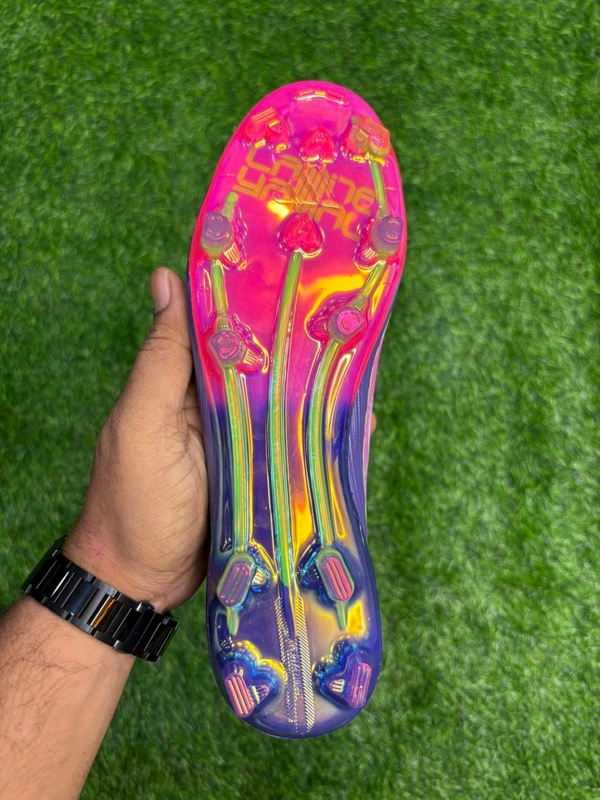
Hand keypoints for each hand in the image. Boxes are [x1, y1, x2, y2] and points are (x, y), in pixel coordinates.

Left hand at [62, 267, 377, 613]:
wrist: (142, 582)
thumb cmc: (132, 500)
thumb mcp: (142, 423)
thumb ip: (162, 358)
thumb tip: (167, 277)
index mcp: (184, 381)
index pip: (223, 324)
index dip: (255, 295)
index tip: (297, 263)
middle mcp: (215, 404)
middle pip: (265, 363)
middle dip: (301, 341)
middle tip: (350, 312)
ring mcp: (242, 440)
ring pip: (287, 403)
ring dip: (321, 387)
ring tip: (365, 362)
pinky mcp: (262, 474)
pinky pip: (298, 446)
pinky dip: (326, 434)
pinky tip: (361, 421)